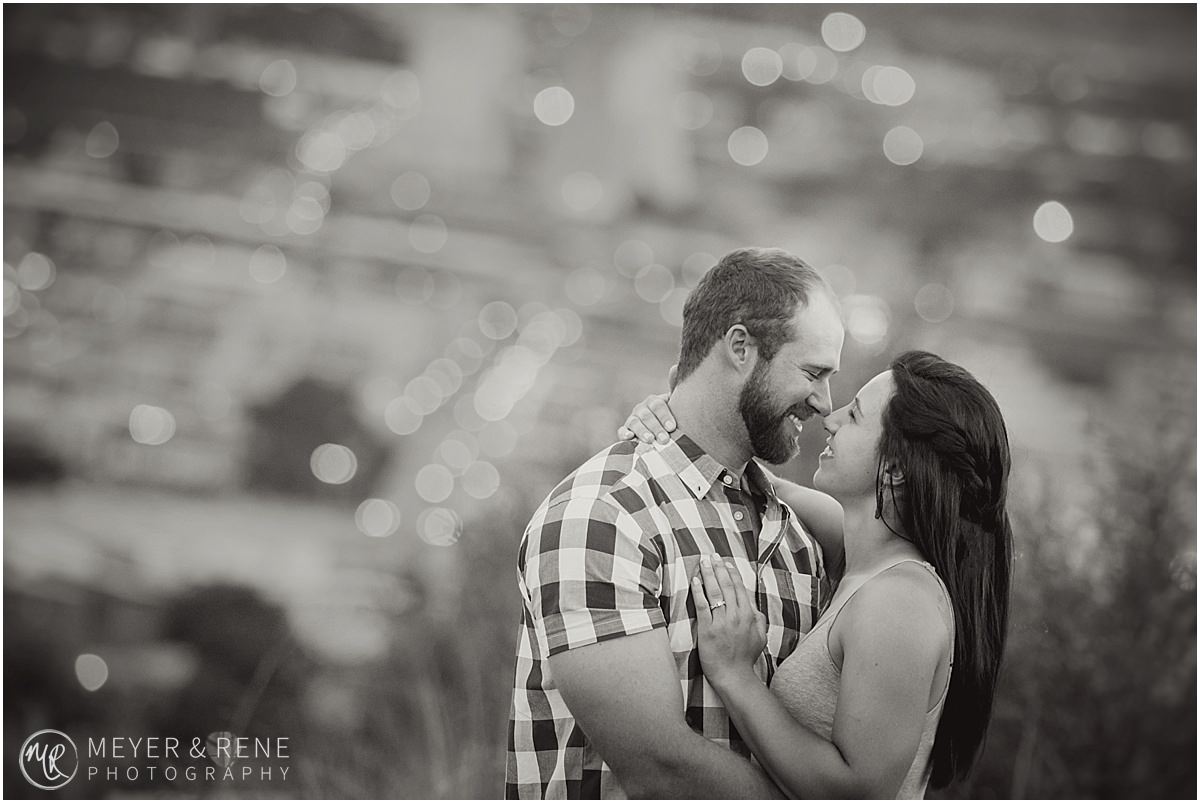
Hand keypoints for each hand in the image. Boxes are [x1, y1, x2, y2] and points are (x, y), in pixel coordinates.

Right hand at [616, 392, 676, 443]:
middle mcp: (642, 409)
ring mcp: (632, 419)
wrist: (660, 431)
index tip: (672, 427)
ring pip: (635, 422)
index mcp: (654, 402)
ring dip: (642, 431)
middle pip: (646, 415)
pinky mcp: (626, 431)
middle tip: (664, 439)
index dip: (664, 416)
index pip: (658, 405)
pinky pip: (622, 431)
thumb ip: (676, 390)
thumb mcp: (675, 407)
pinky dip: (624, 433)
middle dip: (655, 427)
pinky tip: (629, 437)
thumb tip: (675, 368)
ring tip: (650, 440)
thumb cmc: (671, 420)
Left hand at [691, 556, 766, 689]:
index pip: (739, 588)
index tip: (725, 562)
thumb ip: (758, 619)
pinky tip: (695, 581)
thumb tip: (754, 606)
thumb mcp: (760, 637)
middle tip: (711, 555)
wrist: (734, 676)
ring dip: (708, 574)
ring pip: (714, 592)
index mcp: (749, 615)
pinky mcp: (708, 630)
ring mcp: (722, 622)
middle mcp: (736, 615)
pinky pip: (702, 606)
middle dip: (718, 568)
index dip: (731, 572)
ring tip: (702, 562)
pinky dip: (699, 592)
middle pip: (726, 585)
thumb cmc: (745, 657)